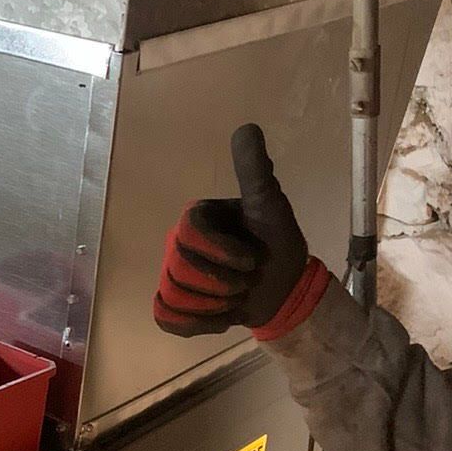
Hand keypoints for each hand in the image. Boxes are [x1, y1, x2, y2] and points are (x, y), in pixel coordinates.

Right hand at [153, 125, 311, 337]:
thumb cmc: (278, 244)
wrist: (286, 290)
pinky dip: (195, 323)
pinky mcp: (176, 304)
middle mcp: (179, 243)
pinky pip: (166, 316)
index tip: (251, 260)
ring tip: (236, 297)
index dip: (221, 253)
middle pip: (179, 267)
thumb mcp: (271, 206)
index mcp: (197, 218)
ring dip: (214, 305)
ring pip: (174, 293)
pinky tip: (220, 318)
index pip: (189, 232)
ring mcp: (174, 274)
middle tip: (246, 280)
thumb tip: (247, 127)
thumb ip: (255, 171)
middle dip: (222, 283)